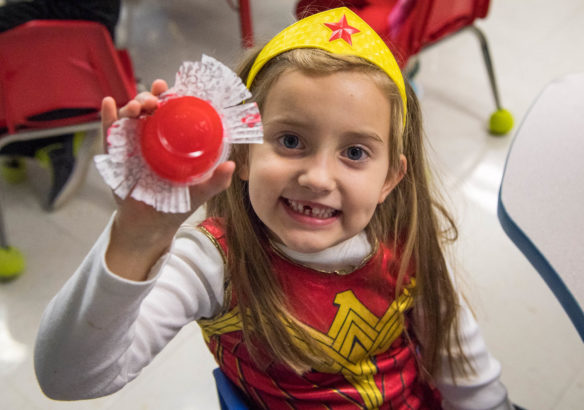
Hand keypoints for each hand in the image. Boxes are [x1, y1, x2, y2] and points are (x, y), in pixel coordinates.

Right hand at [101, 81, 235, 279]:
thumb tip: (231, 167)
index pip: (171, 112)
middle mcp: (151, 138)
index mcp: (171, 141)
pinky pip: (108, 133)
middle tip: (155, 100)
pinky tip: (109, 104)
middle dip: (150, 97)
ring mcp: (131, 145)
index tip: (172, 89)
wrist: (150, 227)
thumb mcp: (198, 192)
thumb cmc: (176, 205)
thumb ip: (215, 181)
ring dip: (131, 105)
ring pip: (129, 117)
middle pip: (149, 109)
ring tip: (137, 108)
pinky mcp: (114, 156)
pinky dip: (106, 117)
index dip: (172, 97)